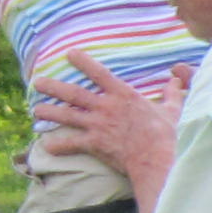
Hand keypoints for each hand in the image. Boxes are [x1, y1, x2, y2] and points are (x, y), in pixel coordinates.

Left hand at [29, 52, 182, 179]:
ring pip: (67, 115)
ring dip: (50, 112)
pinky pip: (72, 143)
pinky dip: (58, 145)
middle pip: (74, 93)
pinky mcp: (94, 143)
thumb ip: (171, 94)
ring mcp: (98, 125)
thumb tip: (176, 80)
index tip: (69, 53)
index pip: (99, 73)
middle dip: (54, 87)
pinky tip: (46, 146)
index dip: (83, 61)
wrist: (157, 159)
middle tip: (38, 82)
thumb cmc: (166, 135)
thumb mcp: (171, 110)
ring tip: (35, 109)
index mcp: (123, 95)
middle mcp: (106, 107)